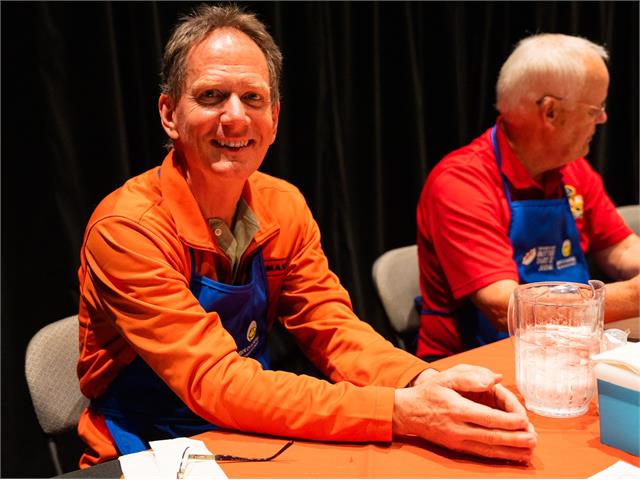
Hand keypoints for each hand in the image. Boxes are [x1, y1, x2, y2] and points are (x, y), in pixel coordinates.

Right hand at [393, 364, 535, 462]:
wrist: (408, 412)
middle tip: (533, 439)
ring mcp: (457, 440)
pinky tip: (512, 456)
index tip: (524, 420)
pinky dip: (498, 456)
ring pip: (488, 449)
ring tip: (529, 451)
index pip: (487, 417)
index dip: (508, 420)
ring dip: (510, 451)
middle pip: (491, 436)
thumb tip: (495, 378)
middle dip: (515, 439)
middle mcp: (458, 427)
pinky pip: (481, 454)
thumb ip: (471, 376)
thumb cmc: (429, 393)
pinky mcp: (457, 448)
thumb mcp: (446, 377)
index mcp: (457, 408)